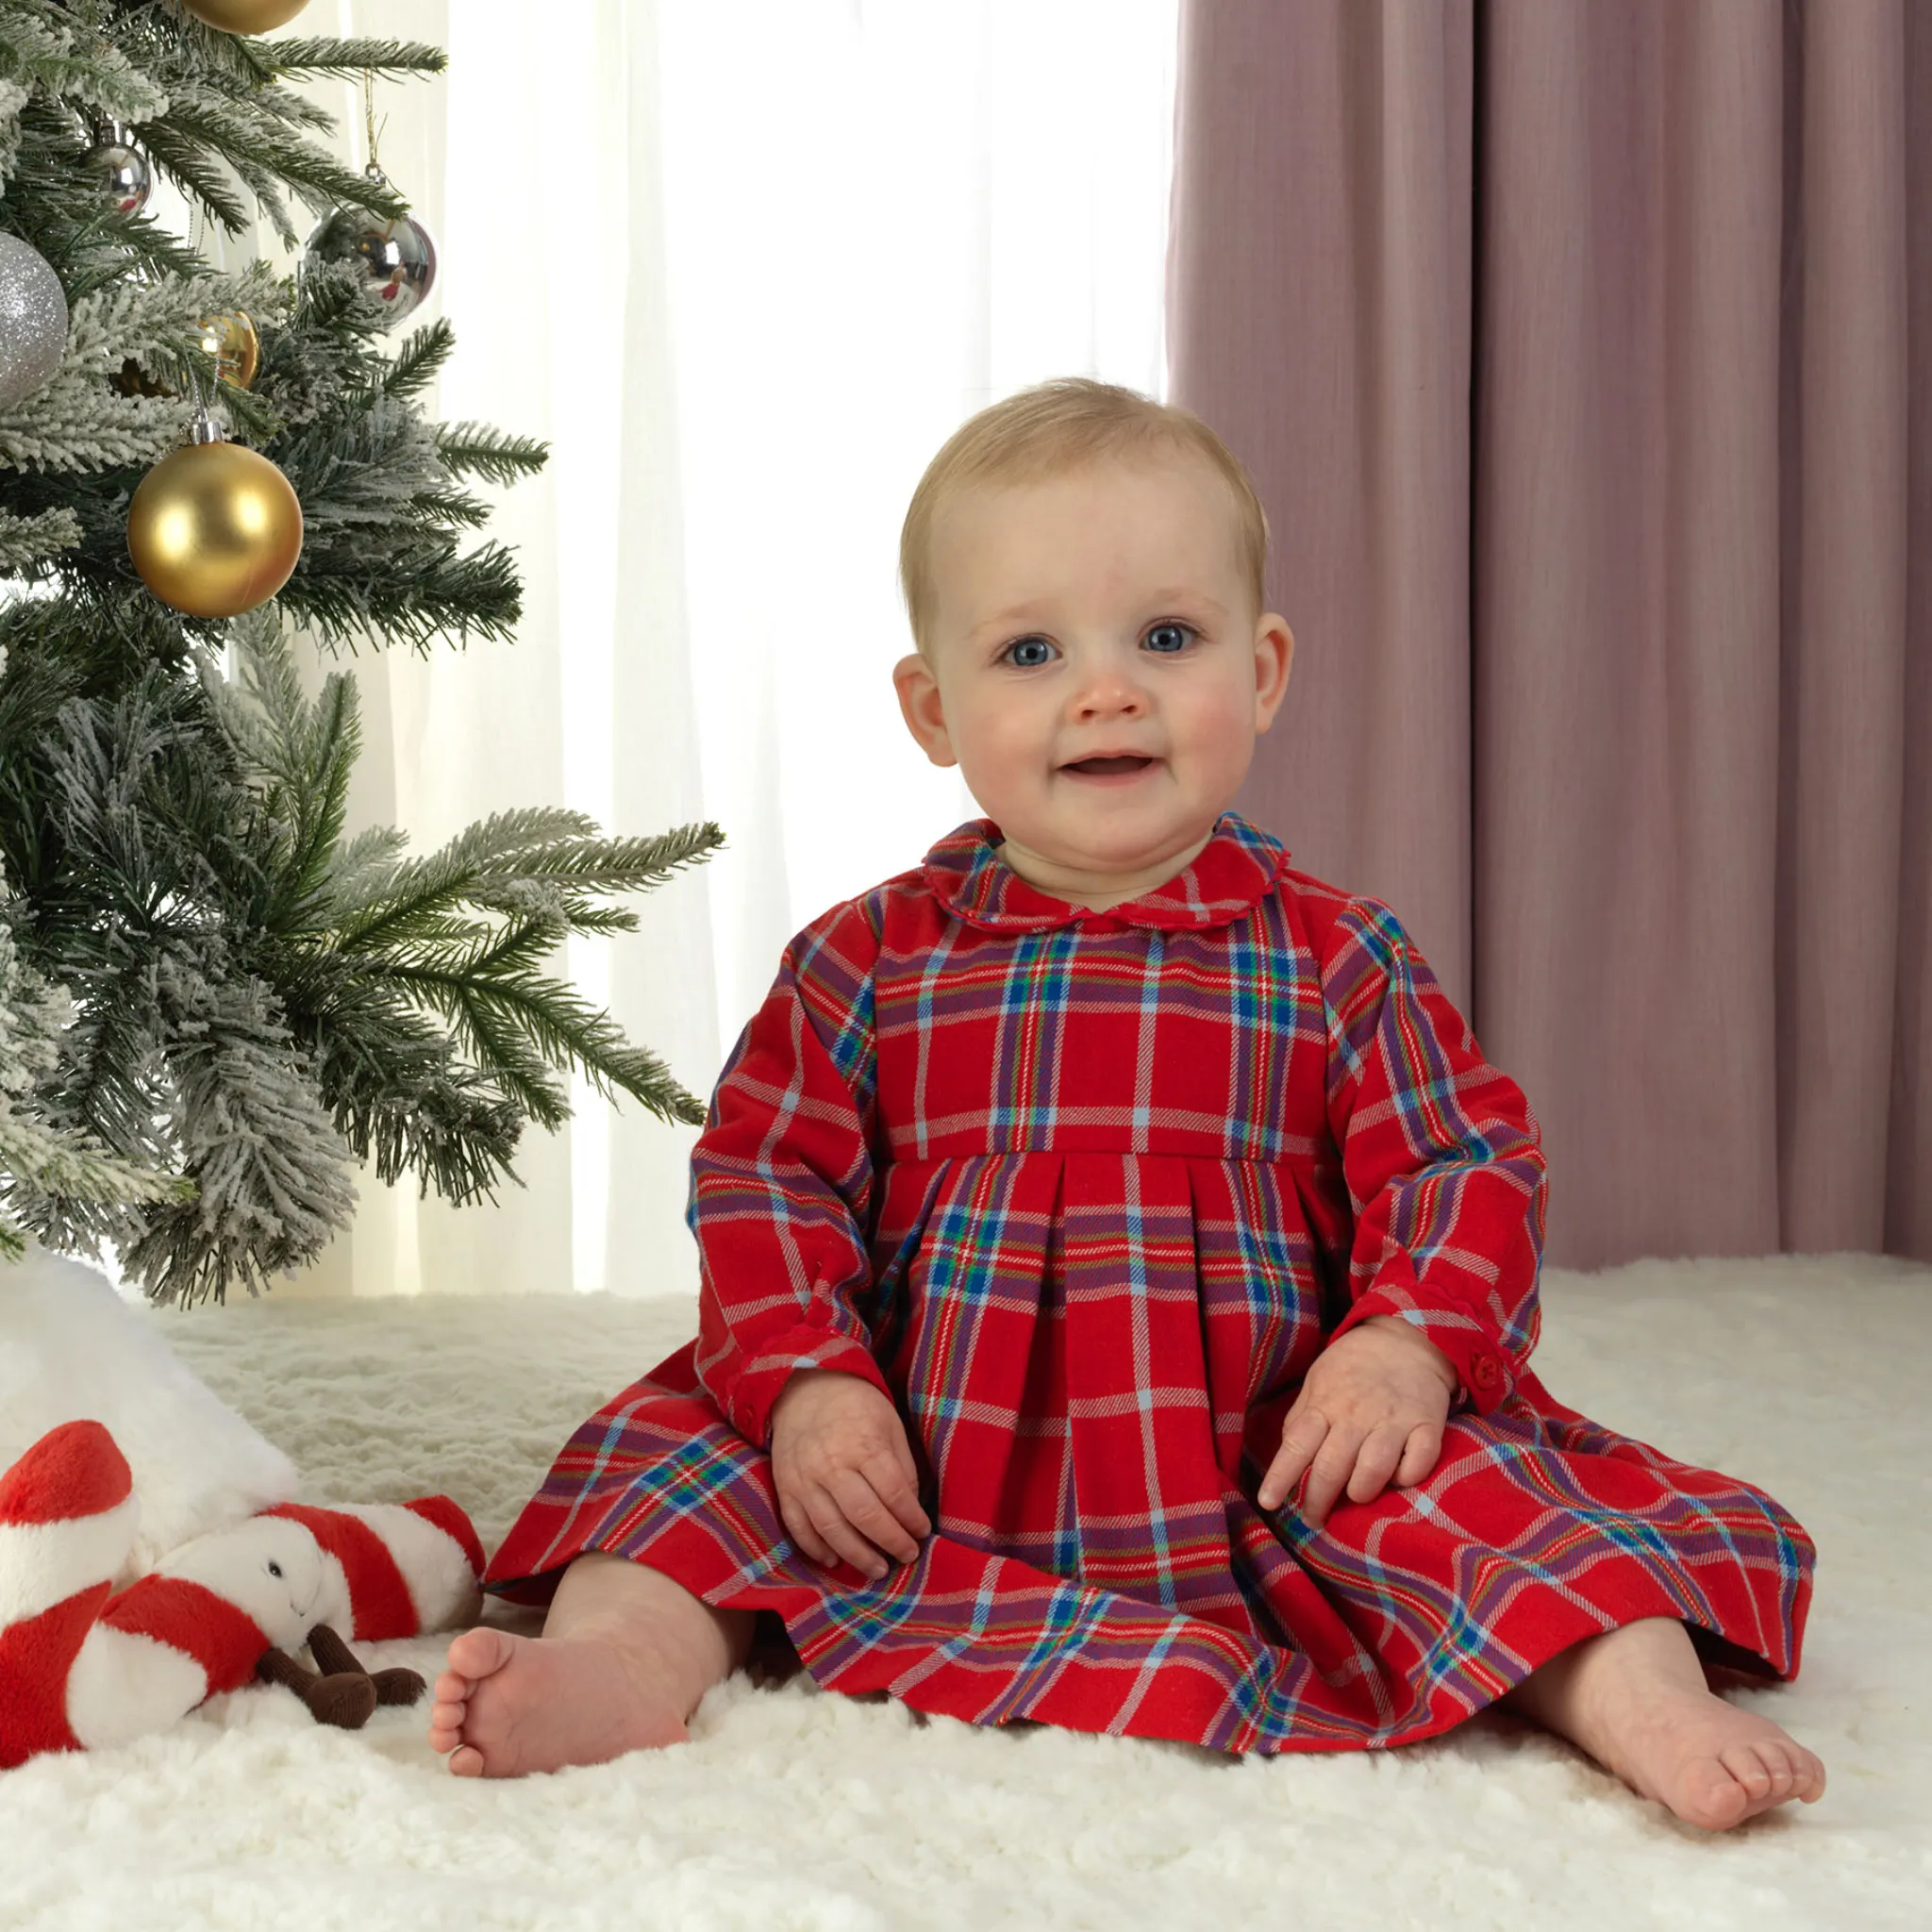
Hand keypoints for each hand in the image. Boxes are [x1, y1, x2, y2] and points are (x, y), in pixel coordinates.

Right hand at [769, 1368, 931, 1580]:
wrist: (804, 1389)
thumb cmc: (857, 1407)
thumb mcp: (890, 1424)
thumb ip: (902, 1466)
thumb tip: (909, 1509)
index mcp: (864, 1445)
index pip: (894, 1492)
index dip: (912, 1518)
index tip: (923, 1531)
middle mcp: (832, 1465)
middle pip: (865, 1516)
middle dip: (890, 1542)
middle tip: (907, 1556)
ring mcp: (804, 1479)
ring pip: (831, 1529)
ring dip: (857, 1555)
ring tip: (877, 1569)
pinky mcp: (784, 1488)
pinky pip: (798, 1527)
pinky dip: (816, 1549)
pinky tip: (835, 1561)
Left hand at [1255, 1317, 1456, 1528]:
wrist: (1407, 1339)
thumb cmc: (1353, 1367)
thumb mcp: (1318, 1381)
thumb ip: (1302, 1417)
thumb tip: (1287, 1453)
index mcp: (1325, 1404)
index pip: (1296, 1445)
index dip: (1281, 1476)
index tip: (1268, 1502)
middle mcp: (1356, 1415)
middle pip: (1331, 1467)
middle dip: (1318, 1500)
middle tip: (1314, 1518)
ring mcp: (1393, 1420)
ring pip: (1373, 1470)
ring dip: (1361, 1491)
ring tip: (1356, 1495)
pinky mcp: (1427, 1425)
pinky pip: (1419, 1462)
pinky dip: (1408, 1476)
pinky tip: (1400, 1477)